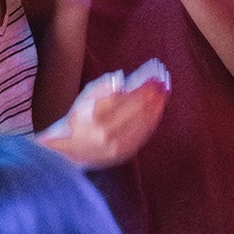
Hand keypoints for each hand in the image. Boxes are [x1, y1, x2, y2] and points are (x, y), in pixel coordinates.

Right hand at [39, 62, 170, 168]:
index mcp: (94, 119)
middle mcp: (106, 135)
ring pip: (143, 124)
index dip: (141, 89)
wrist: (69, 152)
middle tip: (162, 82)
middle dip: (152, 96)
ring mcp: (116, 147)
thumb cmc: (78, 121)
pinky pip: (143, 135)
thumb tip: (120, 79)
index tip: (152, 78)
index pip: (124, 101)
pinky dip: (152, 120)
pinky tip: (158, 109)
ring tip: (164, 92)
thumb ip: (101, 87)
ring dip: (156, 107)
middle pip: (136, 112)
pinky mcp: (123, 155)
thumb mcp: (83, 99)